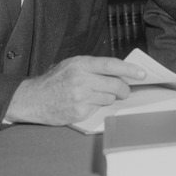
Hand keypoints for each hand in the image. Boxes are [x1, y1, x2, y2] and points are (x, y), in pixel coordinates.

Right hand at [6, 56, 146, 124]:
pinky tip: (85, 103)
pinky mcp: (80, 112)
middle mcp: (82, 80)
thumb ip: (92, 67)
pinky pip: (98, 109)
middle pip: (116, 85)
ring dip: (108, 98)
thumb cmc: (54, 81)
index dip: (129, 69)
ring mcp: (81, 97)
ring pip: (109, 98)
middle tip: (124, 91)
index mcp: (81, 64)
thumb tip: (117, 72)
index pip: (111, 65)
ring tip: (95, 95)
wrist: (33, 99)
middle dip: (124, 89)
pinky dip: (96, 106)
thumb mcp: (71, 65)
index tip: (142, 73)